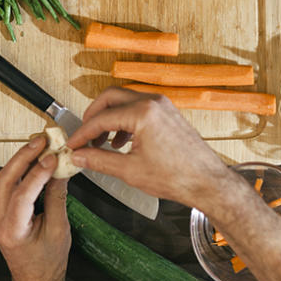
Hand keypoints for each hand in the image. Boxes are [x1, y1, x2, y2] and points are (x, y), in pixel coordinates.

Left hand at [0, 135, 69, 280]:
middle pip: (6, 179)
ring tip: (40, 145)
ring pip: (4, 179)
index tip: (52, 157)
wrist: (35, 280)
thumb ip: (57, 198)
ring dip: (22, 160)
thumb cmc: (46, 263)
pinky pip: (7, 185)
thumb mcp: (59, 231)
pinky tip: (34, 161)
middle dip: (24, 156)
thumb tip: (59, 170)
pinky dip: (21, 170)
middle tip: (42, 140)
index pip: (22, 194)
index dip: (38, 173)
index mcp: (12, 230)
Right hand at [66, 88, 231, 213]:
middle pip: (110, 98)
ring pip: (124, 101)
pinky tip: (120, 142)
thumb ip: (99, 160)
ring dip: (109, 118)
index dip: (82, 132)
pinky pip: (138, 107)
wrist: (207, 182)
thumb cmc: (177, 176)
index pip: (101, 118)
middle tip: (83, 135)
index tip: (73, 143)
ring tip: (101, 143)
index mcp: (142, 113)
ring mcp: (161, 105)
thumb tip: (80, 156)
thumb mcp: (130, 170)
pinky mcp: (167, 112)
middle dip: (93, 116)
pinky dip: (124, 120)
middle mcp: (152, 102)